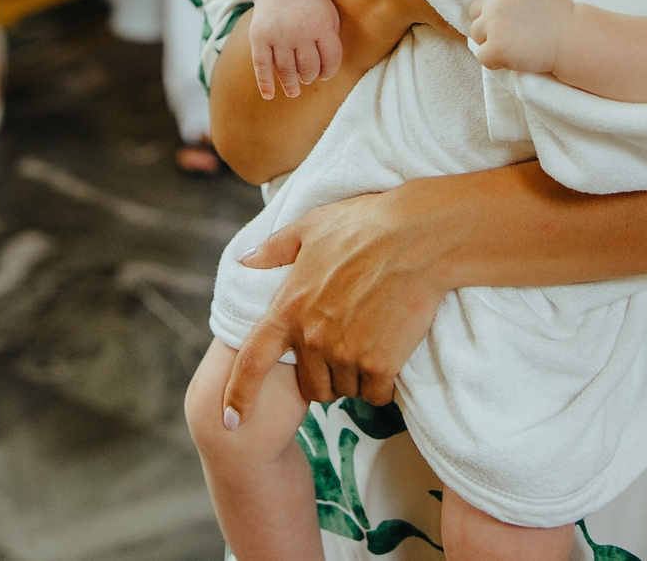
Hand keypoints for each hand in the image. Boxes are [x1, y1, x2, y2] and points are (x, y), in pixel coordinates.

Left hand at [222, 188, 445, 411]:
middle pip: (311, 387)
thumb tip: (245, 261)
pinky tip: (391, 356)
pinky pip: (376, 394)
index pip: (252, 361)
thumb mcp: (311, 227)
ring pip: (345, 390)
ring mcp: (346, 353)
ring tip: (373, 342)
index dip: (238, 395)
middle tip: (346, 350)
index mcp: (289, 307)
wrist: (419, 237)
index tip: (228, 421)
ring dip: (355, 378)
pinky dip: (382, 384)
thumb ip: (275, 249)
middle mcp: (313, 337)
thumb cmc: (366, 224)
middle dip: (325, 377)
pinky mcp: (380, 364)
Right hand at [249, 0, 344, 99]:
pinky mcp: (259, 37)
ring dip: (291, 84)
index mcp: (320, 25)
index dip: (329, 71)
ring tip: (294, 90)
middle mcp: (299, 30)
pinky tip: (269, 95)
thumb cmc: (310, 7)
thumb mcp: (329, 16)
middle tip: (307, 77)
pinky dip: (265, 83)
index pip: (330, 59)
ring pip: (286, 70)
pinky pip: (262, 65)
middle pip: (308, 67)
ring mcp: (278, 34)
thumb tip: (325, 73)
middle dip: (309, 76)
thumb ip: (331, 41)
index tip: (325, 74)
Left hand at [465, 0, 571, 74]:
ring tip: (516, 44)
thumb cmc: (559, 16)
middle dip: (488, 20)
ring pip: (476, 32)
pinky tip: (514, 58)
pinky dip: (494, 60)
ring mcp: (494, 22)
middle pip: (475, 9)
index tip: (503, 8)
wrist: (573, 39)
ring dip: (490, 40)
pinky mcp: (495, 47)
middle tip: (512, 31)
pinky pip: (482, 56)